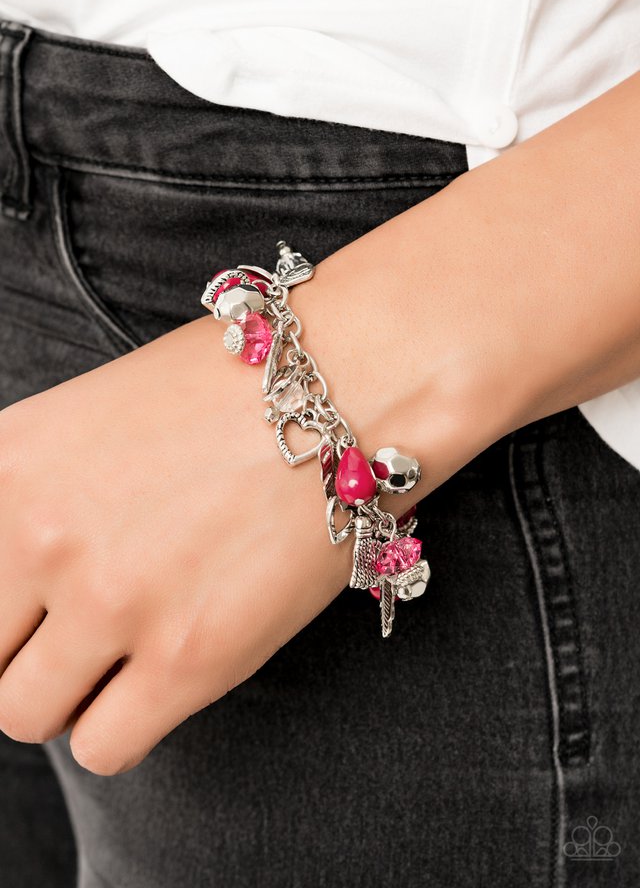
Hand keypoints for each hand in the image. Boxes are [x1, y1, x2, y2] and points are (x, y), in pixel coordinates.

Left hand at [0, 315, 353, 774]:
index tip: (33, 611)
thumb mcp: (95, 418)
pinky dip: (123, 726)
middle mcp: (41, 534)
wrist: (345, 385)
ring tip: (128, 653)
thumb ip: (33, 498)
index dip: (5, 605)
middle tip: (85, 630)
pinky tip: (165, 676)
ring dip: (71, 694)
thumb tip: (23, 581)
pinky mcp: (187, 657)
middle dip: (29, 651)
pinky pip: (102, 749)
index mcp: (8, 467)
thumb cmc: (232, 391)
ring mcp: (111, 599)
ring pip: (26, 713)